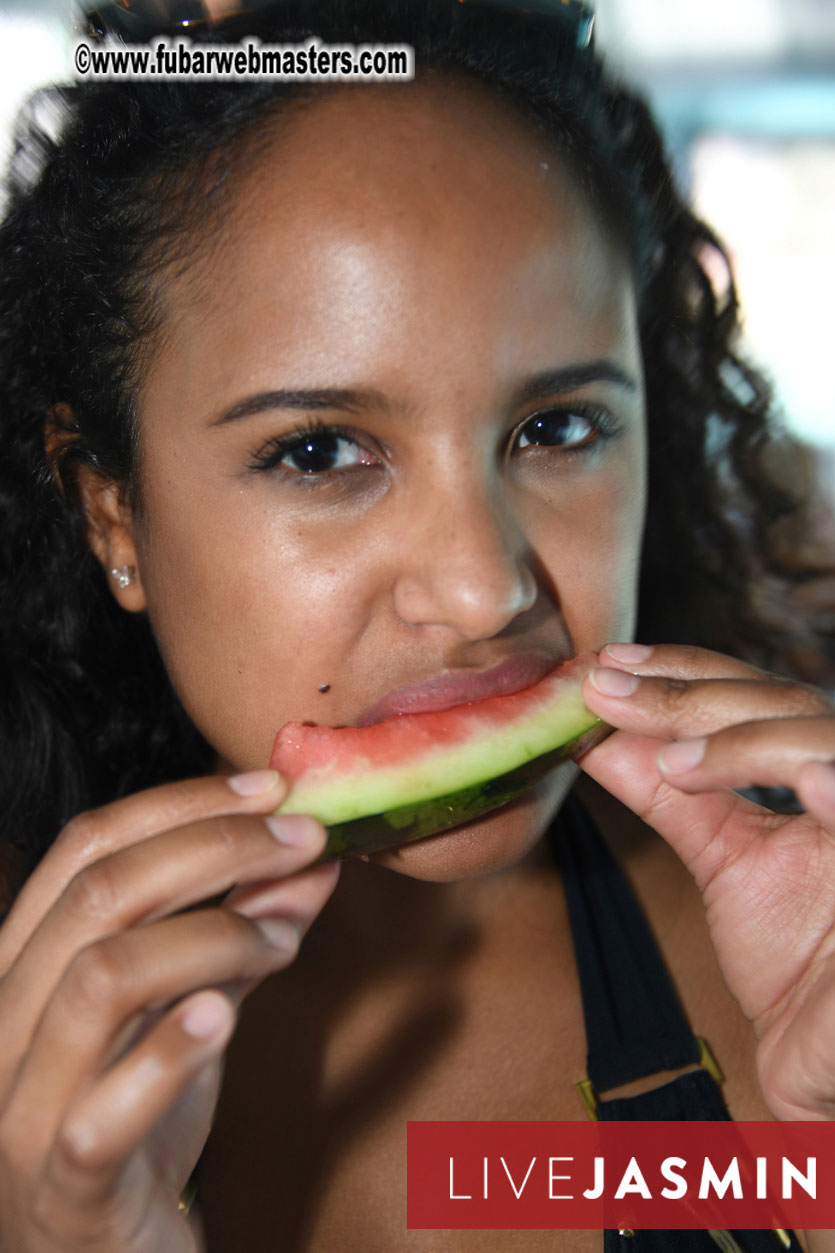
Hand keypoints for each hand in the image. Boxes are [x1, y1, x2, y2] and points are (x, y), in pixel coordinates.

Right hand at [0, 771, 338, 1251]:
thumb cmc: (137, 1124)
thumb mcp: (193, 1011)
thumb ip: (240, 934)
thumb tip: (312, 859)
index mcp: (24, 963)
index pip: (86, 847)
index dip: (181, 802)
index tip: (270, 787)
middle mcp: (5, 1022)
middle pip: (99, 894)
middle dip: (215, 847)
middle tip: (304, 840)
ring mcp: (21, 1108)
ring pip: (101, 979)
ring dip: (212, 938)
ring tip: (286, 939)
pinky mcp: (61, 1189)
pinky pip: (99, 1114)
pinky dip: (165, 1055)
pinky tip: (223, 1016)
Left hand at [579, 643, 834, 1121]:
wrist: (831, 1069)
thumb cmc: (800, 965)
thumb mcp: (727, 861)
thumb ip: (670, 796)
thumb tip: (592, 734)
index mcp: (830, 774)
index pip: (762, 697)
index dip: (689, 671)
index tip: (607, 666)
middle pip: (793, 708)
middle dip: (693, 697)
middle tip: (608, 691)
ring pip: (833, 748)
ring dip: (751, 743)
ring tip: (674, 761)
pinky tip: (814, 787)